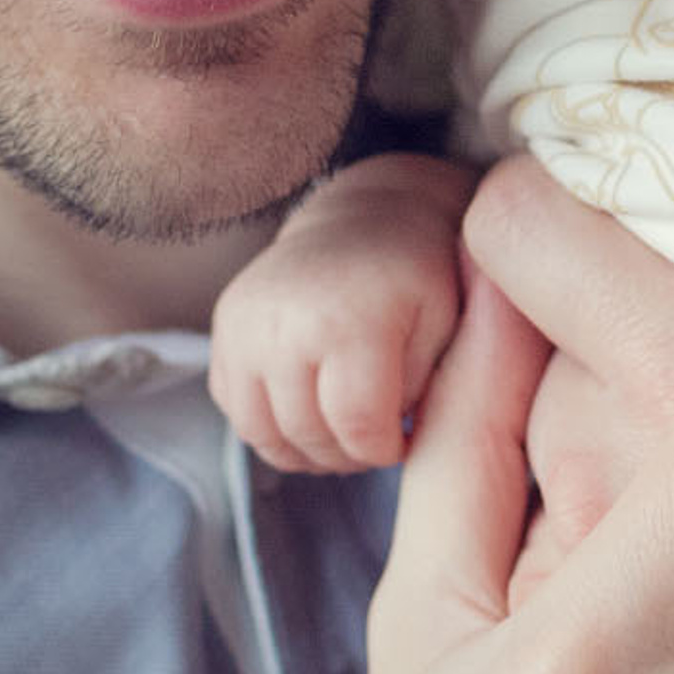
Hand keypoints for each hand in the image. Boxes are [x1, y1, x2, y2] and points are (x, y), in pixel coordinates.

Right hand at [207, 153, 471, 471]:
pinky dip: (269, 427)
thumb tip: (391, 444)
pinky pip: (236, 408)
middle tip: (370, 445)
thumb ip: (426, 391)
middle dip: (345, 456)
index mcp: (353, 319)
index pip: (357, 428)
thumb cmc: (419, 277)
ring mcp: (247, 323)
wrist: (367, 217)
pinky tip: (310, 414)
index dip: (381, 451)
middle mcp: (289, 321)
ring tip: (340, 437)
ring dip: (303, 451)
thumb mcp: (447, 327)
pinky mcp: (226, 325)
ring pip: (261, 432)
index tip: (400, 443)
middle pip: (307, 434)